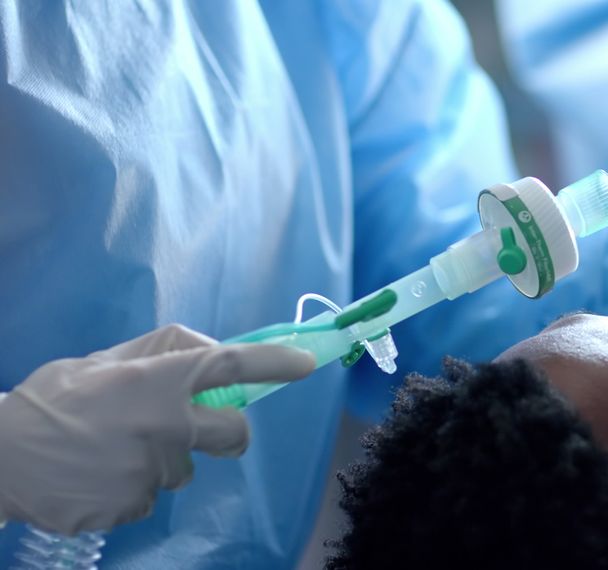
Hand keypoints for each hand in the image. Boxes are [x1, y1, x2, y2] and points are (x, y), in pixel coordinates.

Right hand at [0, 324, 314, 534]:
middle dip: (231, 431)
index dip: (274, 362)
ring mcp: (152, 472)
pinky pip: (152, 494)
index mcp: (157, 382)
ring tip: (114, 449)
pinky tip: (101, 474)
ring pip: (184, 467)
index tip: (306, 363)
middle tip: (206, 426)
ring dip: (164, 458)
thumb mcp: (102, 361)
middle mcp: (165, 427)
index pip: (231, 365)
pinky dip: (134, 485)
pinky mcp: (134, 506)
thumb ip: (160, 352)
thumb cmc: (52, 401)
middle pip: (234, 435)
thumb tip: (211, 351)